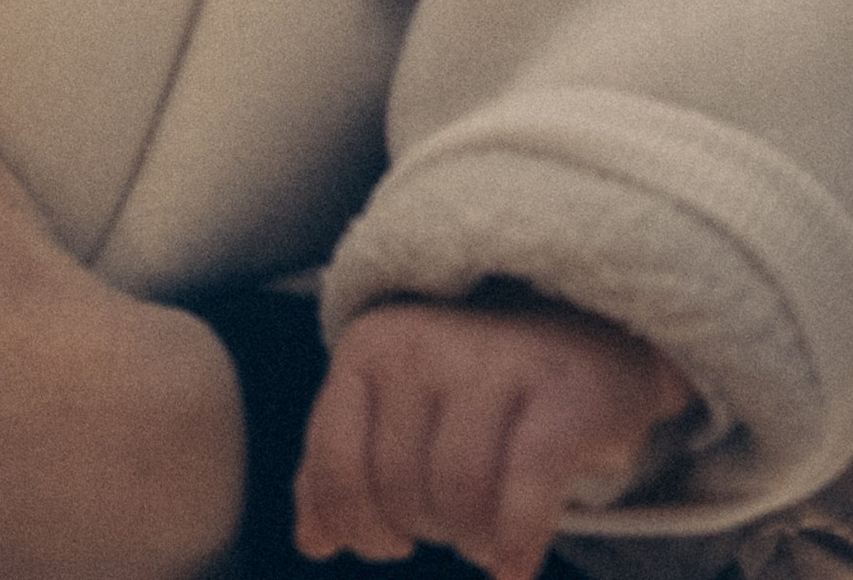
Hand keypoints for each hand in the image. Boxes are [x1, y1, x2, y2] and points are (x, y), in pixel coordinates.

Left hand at [295, 298, 695, 579]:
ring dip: (474, 540)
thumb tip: (312, 539)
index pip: (335, 464)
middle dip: (426, 529)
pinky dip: (517, 544)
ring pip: (460, 497)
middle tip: (454, 521)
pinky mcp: (562, 396)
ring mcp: (494, 362)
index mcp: (369, 345)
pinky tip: (515, 569)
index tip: (389, 540)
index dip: (357, 524)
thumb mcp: (397, 410)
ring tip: (488, 533)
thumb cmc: (475, 392)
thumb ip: (343, 466)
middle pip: (401, 490)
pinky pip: (525, 493)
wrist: (586, 341)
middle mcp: (423, 342)